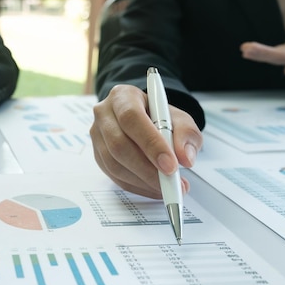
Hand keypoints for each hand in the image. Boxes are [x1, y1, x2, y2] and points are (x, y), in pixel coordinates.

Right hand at [90, 84, 202, 198]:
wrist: (146, 121)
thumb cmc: (160, 117)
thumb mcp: (180, 119)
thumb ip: (186, 134)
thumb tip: (185, 157)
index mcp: (123, 96)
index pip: (132, 118)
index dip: (151, 143)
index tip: (171, 165)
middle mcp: (104, 114)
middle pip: (118, 144)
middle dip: (147, 168)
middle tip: (170, 182)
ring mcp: (97, 137)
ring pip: (114, 164)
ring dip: (143, 181)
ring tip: (167, 187)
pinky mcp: (98, 157)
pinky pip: (115, 177)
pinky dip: (137, 187)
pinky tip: (154, 188)